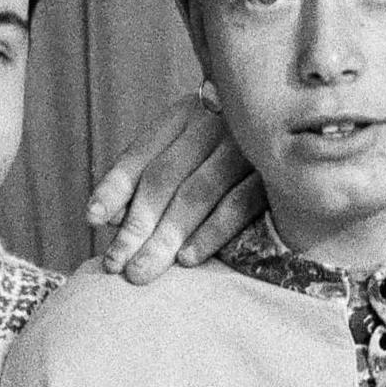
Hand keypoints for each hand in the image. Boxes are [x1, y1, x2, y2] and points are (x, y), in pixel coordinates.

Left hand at [87, 92, 259, 281]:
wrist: (292, 115)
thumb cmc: (224, 148)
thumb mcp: (184, 146)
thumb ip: (146, 175)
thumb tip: (105, 218)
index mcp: (183, 115)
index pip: (141, 153)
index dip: (114, 186)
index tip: (93, 219)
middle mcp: (211, 125)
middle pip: (164, 178)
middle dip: (136, 226)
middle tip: (115, 264)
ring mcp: (242, 148)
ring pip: (196, 194)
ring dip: (166, 237)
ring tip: (141, 271)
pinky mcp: (271, 174)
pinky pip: (236, 205)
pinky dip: (210, 234)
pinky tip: (187, 260)